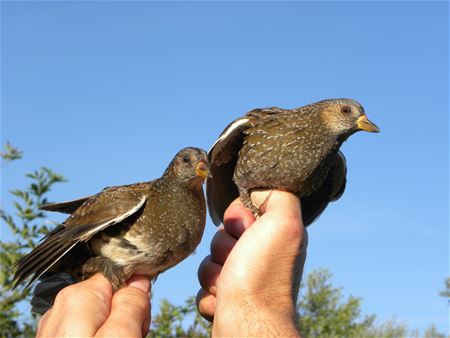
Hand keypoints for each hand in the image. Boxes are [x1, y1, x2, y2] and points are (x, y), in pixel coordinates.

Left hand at [36, 273, 150, 336]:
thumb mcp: (122, 336)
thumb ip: (132, 304)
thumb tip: (140, 278)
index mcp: (77, 297)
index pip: (117, 272)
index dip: (136, 289)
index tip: (141, 314)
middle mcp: (60, 306)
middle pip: (109, 294)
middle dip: (127, 311)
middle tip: (132, 335)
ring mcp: (53, 327)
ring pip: (100, 314)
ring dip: (116, 327)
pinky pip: (86, 330)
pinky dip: (101, 336)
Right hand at [197, 190, 307, 336]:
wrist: (248, 324)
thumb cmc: (263, 274)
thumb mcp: (283, 222)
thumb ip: (277, 195)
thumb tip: (258, 190)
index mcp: (275, 237)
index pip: (242, 213)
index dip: (237, 219)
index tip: (246, 231)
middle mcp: (261, 257)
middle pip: (222, 235)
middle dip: (224, 247)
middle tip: (238, 261)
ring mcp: (243, 279)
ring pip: (209, 261)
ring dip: (214, 273)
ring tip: (230, 285)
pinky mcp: (226, 299)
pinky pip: (203, 285)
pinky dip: (209, 293)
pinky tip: (225, 301)